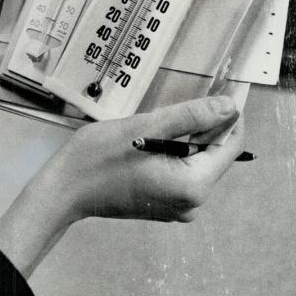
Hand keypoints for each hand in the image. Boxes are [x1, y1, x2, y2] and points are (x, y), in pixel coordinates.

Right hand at [50, 95, 243, 224]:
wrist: (65, 189)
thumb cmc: (99, 158)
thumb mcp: (147, 126)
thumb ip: (192, 117)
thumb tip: (229, 107)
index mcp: (192, 186)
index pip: (231, 146)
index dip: (230, 116)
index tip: (224, 89)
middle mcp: (191, 202)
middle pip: (215, 154)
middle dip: (205, 125)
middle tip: (184, 100)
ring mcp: (178, 206)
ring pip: (197, 161)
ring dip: (187, 137)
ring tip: (158, 121)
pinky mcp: (165, 203)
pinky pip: (182, 171)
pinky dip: (175, 151)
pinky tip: (152, 139)